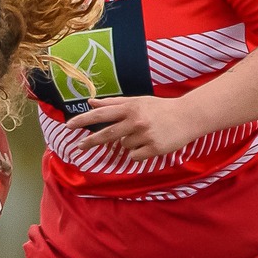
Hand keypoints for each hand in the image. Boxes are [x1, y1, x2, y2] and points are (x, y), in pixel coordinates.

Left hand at [67, 95, 202, 160]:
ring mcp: (145, 135)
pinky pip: (134, 156)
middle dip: (90, 141)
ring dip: (129, 143)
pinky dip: (139, 153)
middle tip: (79, 146)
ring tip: (145, 134)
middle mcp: (136, 120)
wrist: (188, 117)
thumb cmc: (160, 108)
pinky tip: (150, 144)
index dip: (84, 120)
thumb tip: (91, 102)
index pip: (102, 114)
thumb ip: (113, 103)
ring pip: (124, 146)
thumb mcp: (138, 101)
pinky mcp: (154, 148)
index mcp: (131, 107)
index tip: (69, 125)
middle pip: (106, 134)